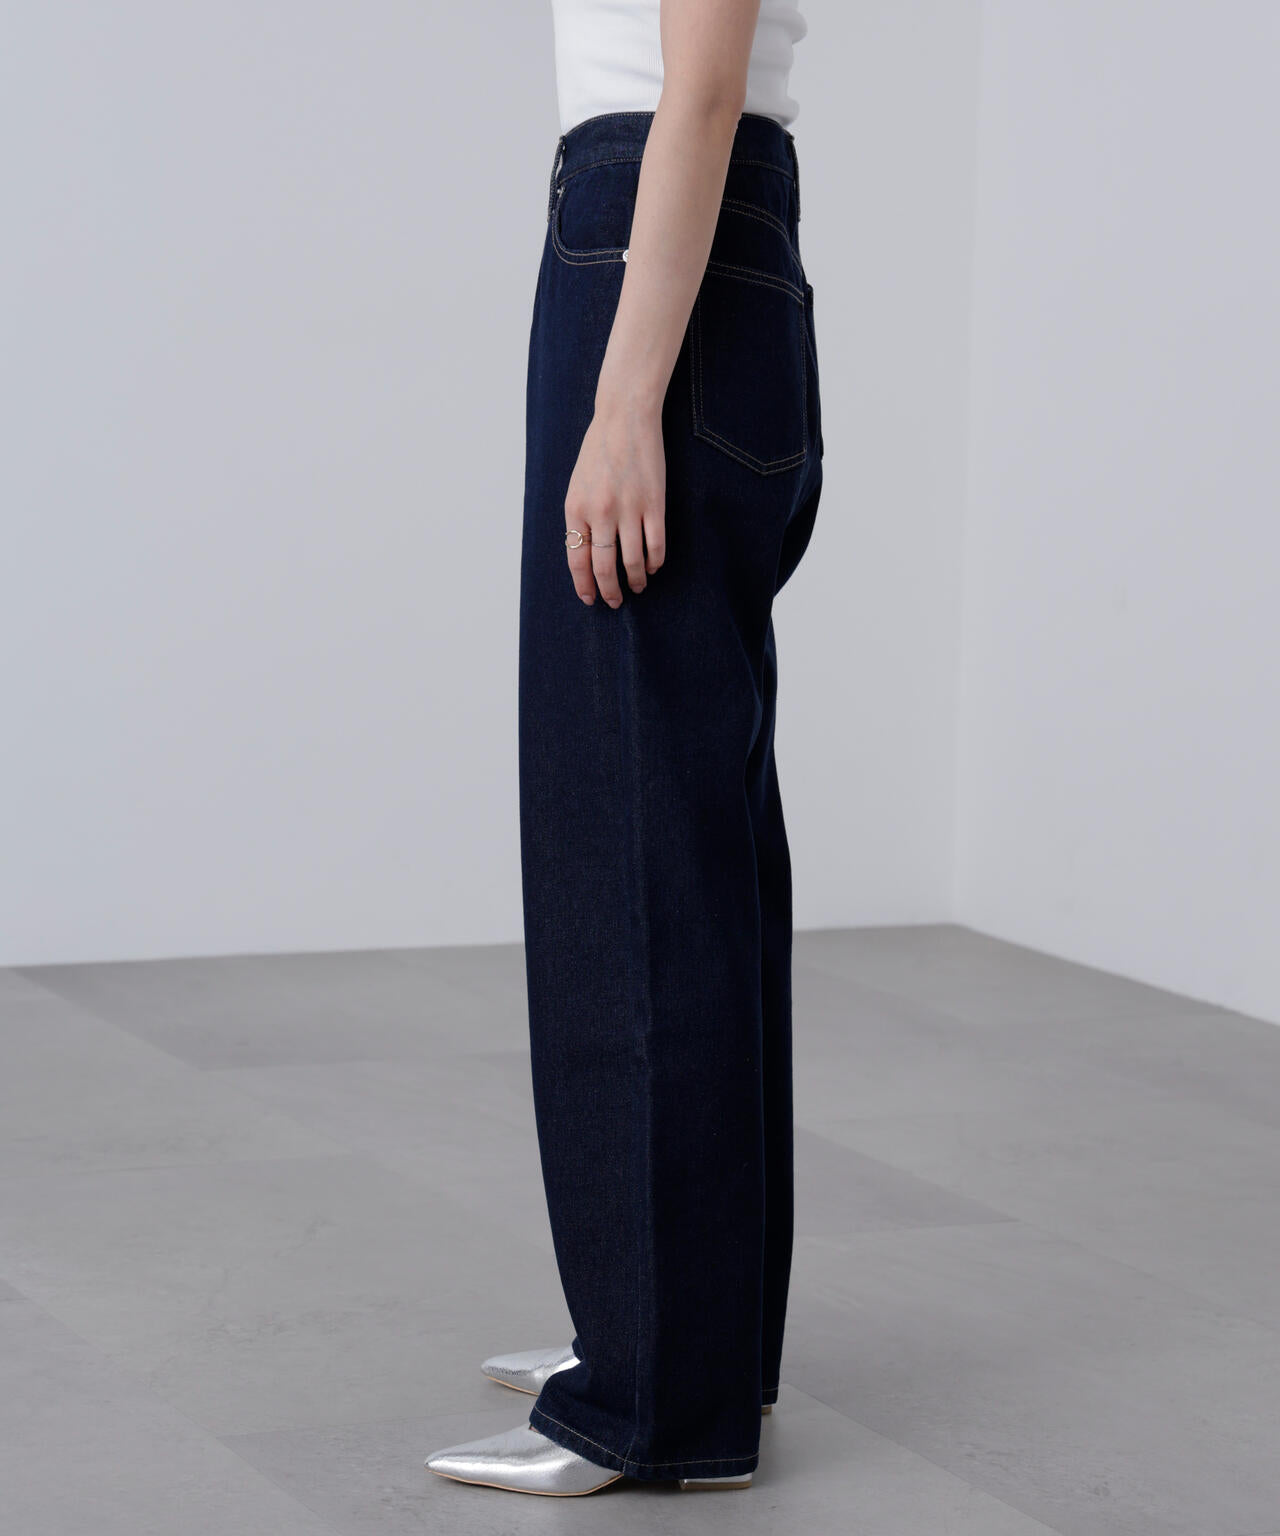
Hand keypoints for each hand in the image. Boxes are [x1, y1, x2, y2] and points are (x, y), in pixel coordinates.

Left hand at [564, 395, 666, 606]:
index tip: (591, 599)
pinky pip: (655, 545)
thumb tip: (588, 556)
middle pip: (605, 568)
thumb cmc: (599, 451)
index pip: (578, 561)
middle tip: (615, 602)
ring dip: (636, 580)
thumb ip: (580, 519)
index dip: (585, 585)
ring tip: (639, 586)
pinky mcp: (654, 504)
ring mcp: (629, 509)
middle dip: (610, 591)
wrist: (624, 418)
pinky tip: (653, 566)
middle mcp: (600, 513)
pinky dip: (655, 561)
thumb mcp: (577, 485)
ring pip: (632, 561)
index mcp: (576, 509)